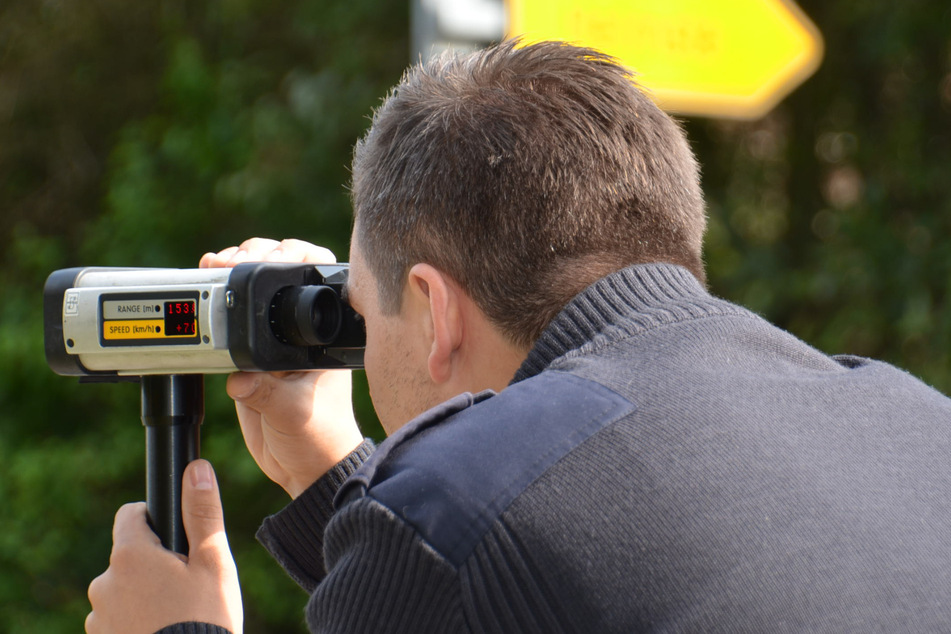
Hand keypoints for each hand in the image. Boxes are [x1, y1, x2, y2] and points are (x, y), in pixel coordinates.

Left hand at [86, 461, 242, 633]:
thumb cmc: (205, 618)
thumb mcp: (213, 561)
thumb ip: (203, 512)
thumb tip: (197, 468)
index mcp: (131, 555)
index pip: (130, 514)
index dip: (154, 519)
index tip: (176, 537)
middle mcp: (105, 582)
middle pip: (129, 556)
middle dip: (154, 564)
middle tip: (188, 584)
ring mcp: (99, 617)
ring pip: (123, 590)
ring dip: (144, 595)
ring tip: (178, 614)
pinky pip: (118, 620)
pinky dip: (138, 621)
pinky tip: (164, 631)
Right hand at [200, 238, 362, 497]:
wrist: (304, 468)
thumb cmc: (318, 438)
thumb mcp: (293, 413)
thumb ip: (265, 392)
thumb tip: (237, 375)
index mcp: (321, 334)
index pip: (314, 271)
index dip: (289, 252)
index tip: (259, 255)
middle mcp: (301, 330)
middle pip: (280, 269)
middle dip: (252, 255)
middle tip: (225, 261)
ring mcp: (275, 340)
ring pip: (255, 289)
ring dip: (231, 273)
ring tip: (211, 268)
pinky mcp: (251, 357)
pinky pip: (233, 320)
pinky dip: (216, 304)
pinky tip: (200, 298)